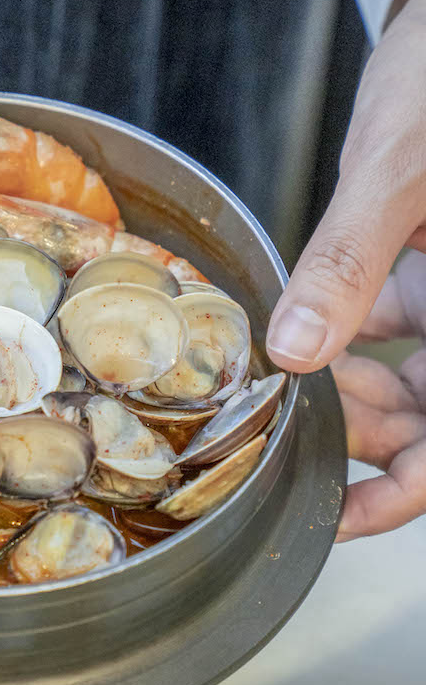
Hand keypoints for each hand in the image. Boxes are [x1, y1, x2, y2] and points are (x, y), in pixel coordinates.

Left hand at [266, 0, 425, 539]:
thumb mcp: (400, 168)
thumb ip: (350, 261)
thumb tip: (299, 353)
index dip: (407, 491)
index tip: (338, 517)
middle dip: (356, 432)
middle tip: (279, 423)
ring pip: (409, 382)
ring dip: (342, 388)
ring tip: (275, 378)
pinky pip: (389, 328)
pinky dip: (340, 335)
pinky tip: (293, 327)